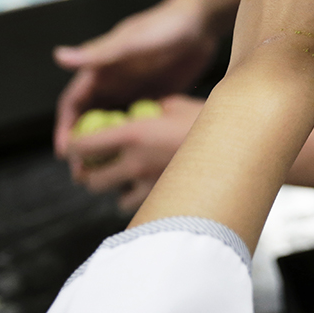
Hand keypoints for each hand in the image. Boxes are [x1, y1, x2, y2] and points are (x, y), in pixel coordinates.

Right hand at [53, 0, 223, 157]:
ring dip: (109, 148)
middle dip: (85, 146)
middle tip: (84, 172)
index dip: (65, 128)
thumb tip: (59, 56)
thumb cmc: (165, 26)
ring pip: (115, 126)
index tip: (65, 152)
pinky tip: (141, 159)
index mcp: (100, 70)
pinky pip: (141, 124)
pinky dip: (136, 141)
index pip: (73, 104)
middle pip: (90, 120)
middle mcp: (114, 83)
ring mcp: (134, 92)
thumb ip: (99, 53)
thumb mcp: (132, 41)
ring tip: (109, 173)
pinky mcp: (156, 98)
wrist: (202, 23)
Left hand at [67, 95, 203, 211]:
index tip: (75, 147)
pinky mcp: (167, 200)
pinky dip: (139, 201)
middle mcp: (135, 163)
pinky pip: (141, 208)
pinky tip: (148, 190)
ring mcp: (151, 186)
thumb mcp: (178, 105)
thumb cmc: (212, 122)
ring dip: (115, 190)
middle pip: (90, 180)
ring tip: (125, 180)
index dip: (73, 148)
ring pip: (114, 199)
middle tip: (97, 166)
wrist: (240, 148)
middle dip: (90, 173)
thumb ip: (155, 109)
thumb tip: (147, 110)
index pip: (82, 147)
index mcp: (133, 134)